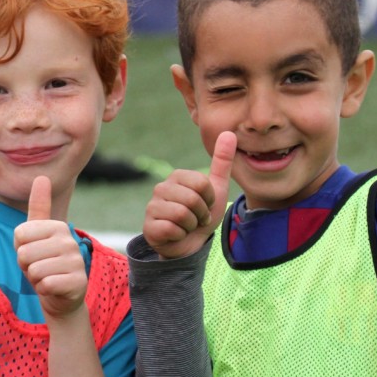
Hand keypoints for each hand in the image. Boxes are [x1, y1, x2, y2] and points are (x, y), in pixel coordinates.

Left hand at [15, 175, 86, 319]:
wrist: (61, 296)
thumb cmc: (44, 263)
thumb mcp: (36, 236)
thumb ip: (39, 207)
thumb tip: (42, 177)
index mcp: (57, 226)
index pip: (20, 234)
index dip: (20, 248)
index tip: (33, 253)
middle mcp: (69, 240)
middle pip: (24, 253)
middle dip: (26, 266)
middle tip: (40, 268)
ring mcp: (76, 260)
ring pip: (34, 270)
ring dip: (35, 279)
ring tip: (47, 277)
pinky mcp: (78, 281)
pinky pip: (46, 284)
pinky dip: (44, 290)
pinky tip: (54, 288)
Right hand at [143, 131, 236, 258]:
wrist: (190, 243)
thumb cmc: (202, 214)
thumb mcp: (217, 188)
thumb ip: (222, 161)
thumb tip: (228, 133)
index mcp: (177, 176)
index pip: (202, 184)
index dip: (210, 199)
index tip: (205, 205)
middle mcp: (161, 188)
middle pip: (192, 199)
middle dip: (201, 214)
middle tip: (197, 218)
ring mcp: (152, 207)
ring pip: (182, 215)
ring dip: (191, 226)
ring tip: (187, 226)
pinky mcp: (148, 226)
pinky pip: (171, 229)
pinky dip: (180, 235)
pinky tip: (176, 234)